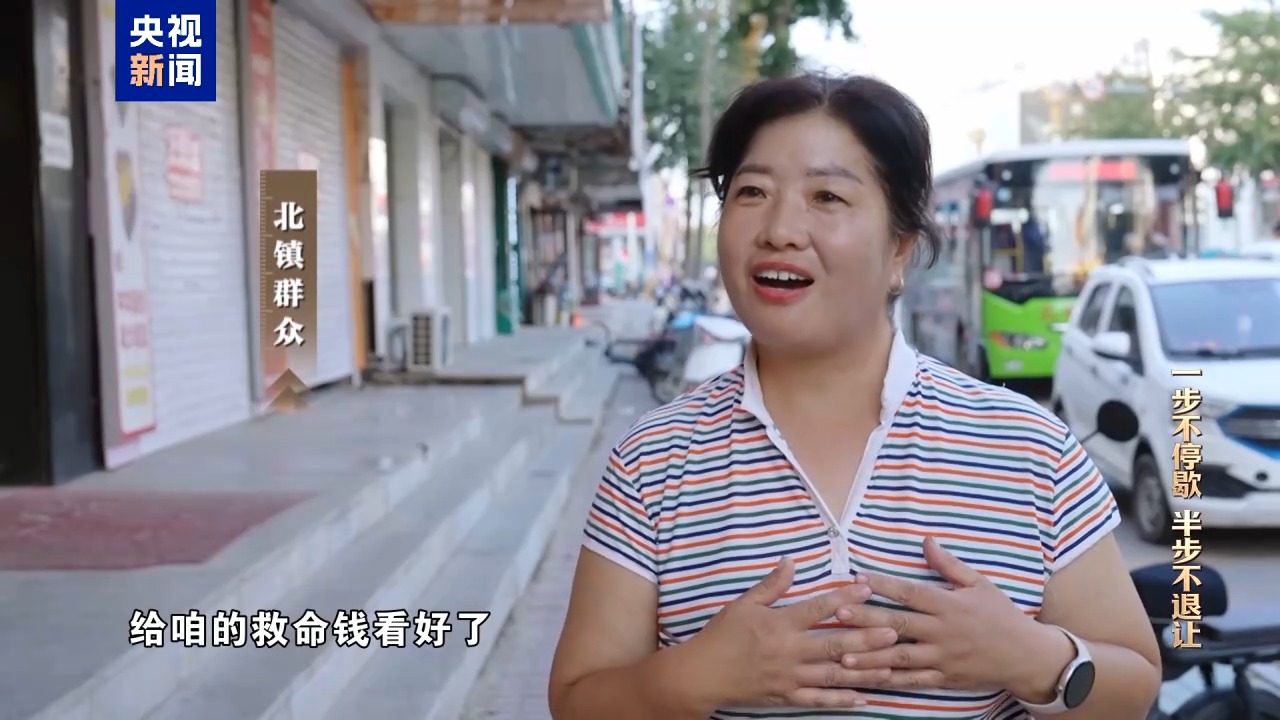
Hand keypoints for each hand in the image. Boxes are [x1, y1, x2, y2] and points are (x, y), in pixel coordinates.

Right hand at [687, 557, 901, 709]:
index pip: (817, 608)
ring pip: (832, 675)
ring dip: (862, 670)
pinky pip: (817, 701)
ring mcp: (789, 677)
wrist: (701, 675)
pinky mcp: (786, 696)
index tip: (866, 589)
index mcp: (779, 624)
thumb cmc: (721, 636)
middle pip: (833, 644)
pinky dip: (840, 700)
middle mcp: (788, 652)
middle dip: (866, 638)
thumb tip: (791, 561)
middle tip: (893, 631)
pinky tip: (862, 698)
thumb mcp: (742, 604)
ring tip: (889, 666)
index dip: (843, 597)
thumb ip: (771, 585)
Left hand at [834, 538, 1074, 697]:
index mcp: (950, 605)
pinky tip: (867, 678)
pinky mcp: (944, 678)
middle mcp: (943, 632)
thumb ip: (949, 565)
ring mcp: (942, 658)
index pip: (911, 593)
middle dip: (867, 619)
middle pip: (899, 624)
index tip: (857, 579)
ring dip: (870, 655)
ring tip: (842, 653)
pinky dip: (889, 680)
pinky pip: (912, 680)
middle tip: (839, 613)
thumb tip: (926, 540)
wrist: (1027, 656)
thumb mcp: (980, 584)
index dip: (883, 585)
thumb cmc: (1001, 615)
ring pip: (900, 657)